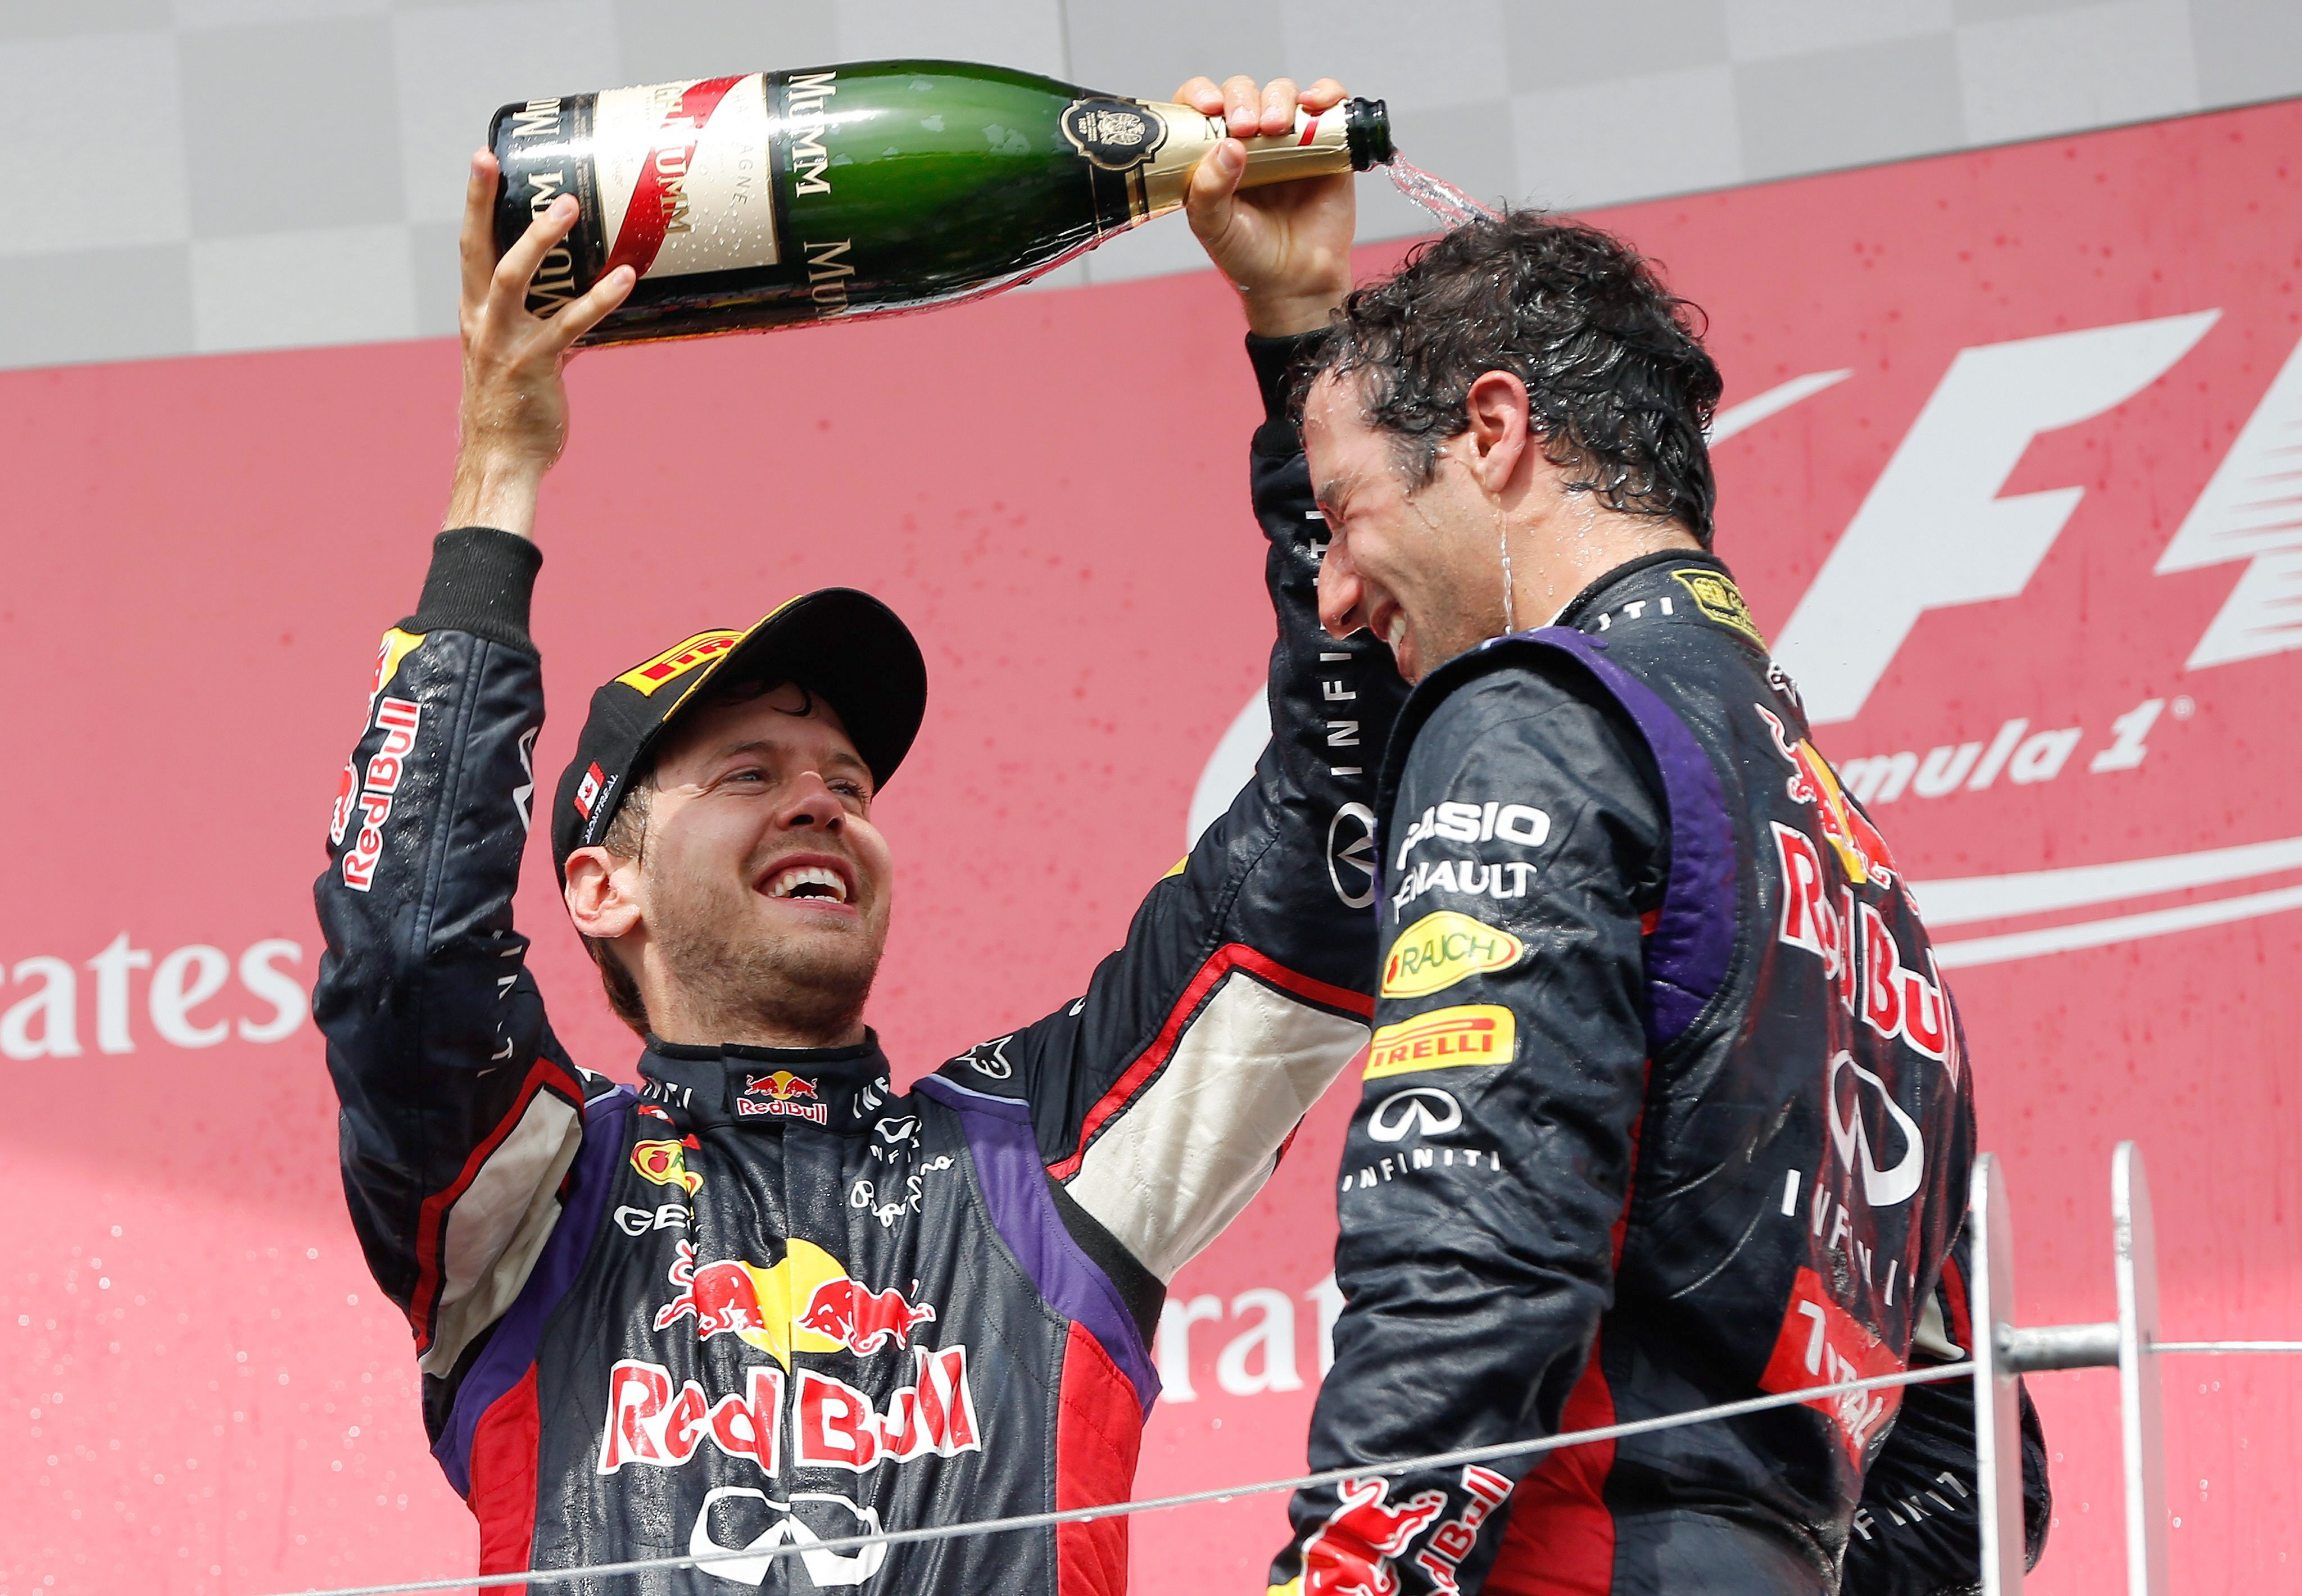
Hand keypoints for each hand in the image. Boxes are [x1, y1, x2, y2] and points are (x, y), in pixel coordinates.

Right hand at [444, 150, 633, 538]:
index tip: (485, 160)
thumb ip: (546, 328)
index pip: (471, 248)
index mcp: (475, 314)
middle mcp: (482, 321)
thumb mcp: (520, 360)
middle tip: (490, 159)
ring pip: (514, 277)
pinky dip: (599, 299)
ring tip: (569, 206)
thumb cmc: (513, 411)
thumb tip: (585, 311)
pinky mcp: (535, 365)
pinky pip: (570, 324)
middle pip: (476, 249)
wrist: (502, 461)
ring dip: (540, 240)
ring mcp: (504, 341)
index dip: (477, 204)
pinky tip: (626, 278)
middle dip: (480, 202)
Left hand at [1172, 75, 1355, 337]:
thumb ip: (1208, 189)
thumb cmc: (1249, 257)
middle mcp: (1250, 141)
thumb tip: (1227, 146)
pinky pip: (1329, 104)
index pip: (1201, 106)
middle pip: (1243, 92)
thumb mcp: (1214, 227)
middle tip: (1245, 126)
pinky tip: (1316, 104)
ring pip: (1283, 93)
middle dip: (1243, 99)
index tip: (1208, 107)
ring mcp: (1289, 140)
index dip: (1201, 93)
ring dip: (1279, 98)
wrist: (1296, 283)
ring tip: (1277, 127)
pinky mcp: (1327, 146)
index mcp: (1214, 153)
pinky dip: (1325, 94)